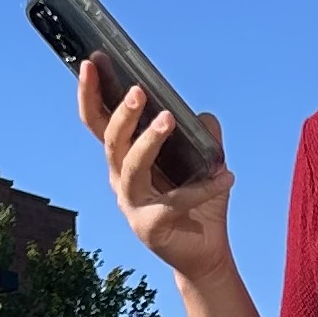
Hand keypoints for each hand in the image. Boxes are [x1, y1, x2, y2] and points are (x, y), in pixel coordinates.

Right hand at [78, 63, 233, 284]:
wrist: (205, 253)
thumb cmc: (198, 204)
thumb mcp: (202, 161)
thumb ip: (202, 134)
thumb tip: (202, 116)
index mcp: (125, 159)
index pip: (99, 122)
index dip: (91, 94)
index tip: (91, 62)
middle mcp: (121, 181)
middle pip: (111, 142)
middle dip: (123, 114)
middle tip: (138, 91)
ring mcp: (133, 206)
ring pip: (132, 168)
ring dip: (148, 141)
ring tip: (169, 119)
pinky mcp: (151, 228)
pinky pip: (176, 201)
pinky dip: (203, 188)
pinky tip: (226, 176)